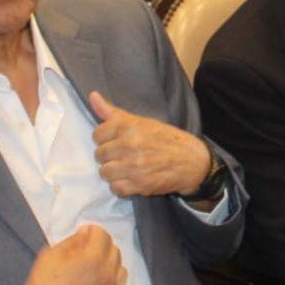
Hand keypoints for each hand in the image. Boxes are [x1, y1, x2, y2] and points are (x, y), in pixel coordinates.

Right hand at [9, 224, 124, 284]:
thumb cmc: (42, 284)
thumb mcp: (52, 254)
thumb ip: (73, 240)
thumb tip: (86, 233)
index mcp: (94, 258)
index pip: (103, 235)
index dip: (92, 231)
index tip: (83, 233)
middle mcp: (107, 273)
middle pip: (113, 249)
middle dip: (101, 244)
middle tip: (86, 247)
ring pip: (119, 266)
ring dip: (108, 260)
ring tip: (93, 263)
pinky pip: (117, 284)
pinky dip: (111, 276)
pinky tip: (97, 278)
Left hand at [89, 91, 211, 197]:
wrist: (192, 160)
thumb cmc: (166, 138)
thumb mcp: (142, 121)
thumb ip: (113, 112)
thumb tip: (92, 96)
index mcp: (130, 126)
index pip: (97, 134)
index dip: (106, 138)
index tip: (117, 140)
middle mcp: (130, 146)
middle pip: (99, 155)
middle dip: (110, 156)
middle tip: (124, 155)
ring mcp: (134, 167)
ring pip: (105, 172)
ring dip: (114, 172)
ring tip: (127, 168)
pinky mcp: (139, 185)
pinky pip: (116, 188)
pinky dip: (122, 186)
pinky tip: (132, 179)